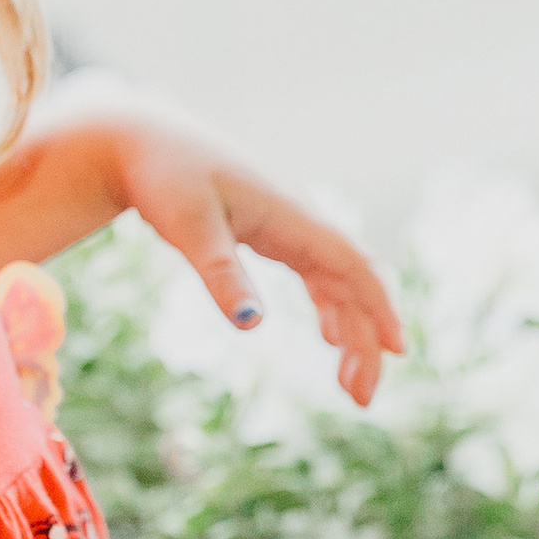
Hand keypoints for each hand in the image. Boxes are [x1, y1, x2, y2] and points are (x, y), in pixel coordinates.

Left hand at [118, 116, 403, 405]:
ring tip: (350, 384)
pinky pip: (316, 275)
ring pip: (338, 283)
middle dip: (366, 337)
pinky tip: (328, 338)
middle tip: (362, 399)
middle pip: (353, 283)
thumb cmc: (164, 176)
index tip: (396, 350)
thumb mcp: (188, 226)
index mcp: (290, 216)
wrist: (141, 140)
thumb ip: (220, 272)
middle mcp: (300, 221)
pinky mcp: (270, 233)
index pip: (353, 265)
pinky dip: (329, 308)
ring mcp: (288, 227)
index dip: (379, 306)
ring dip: (351, 330)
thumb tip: (250, 325)